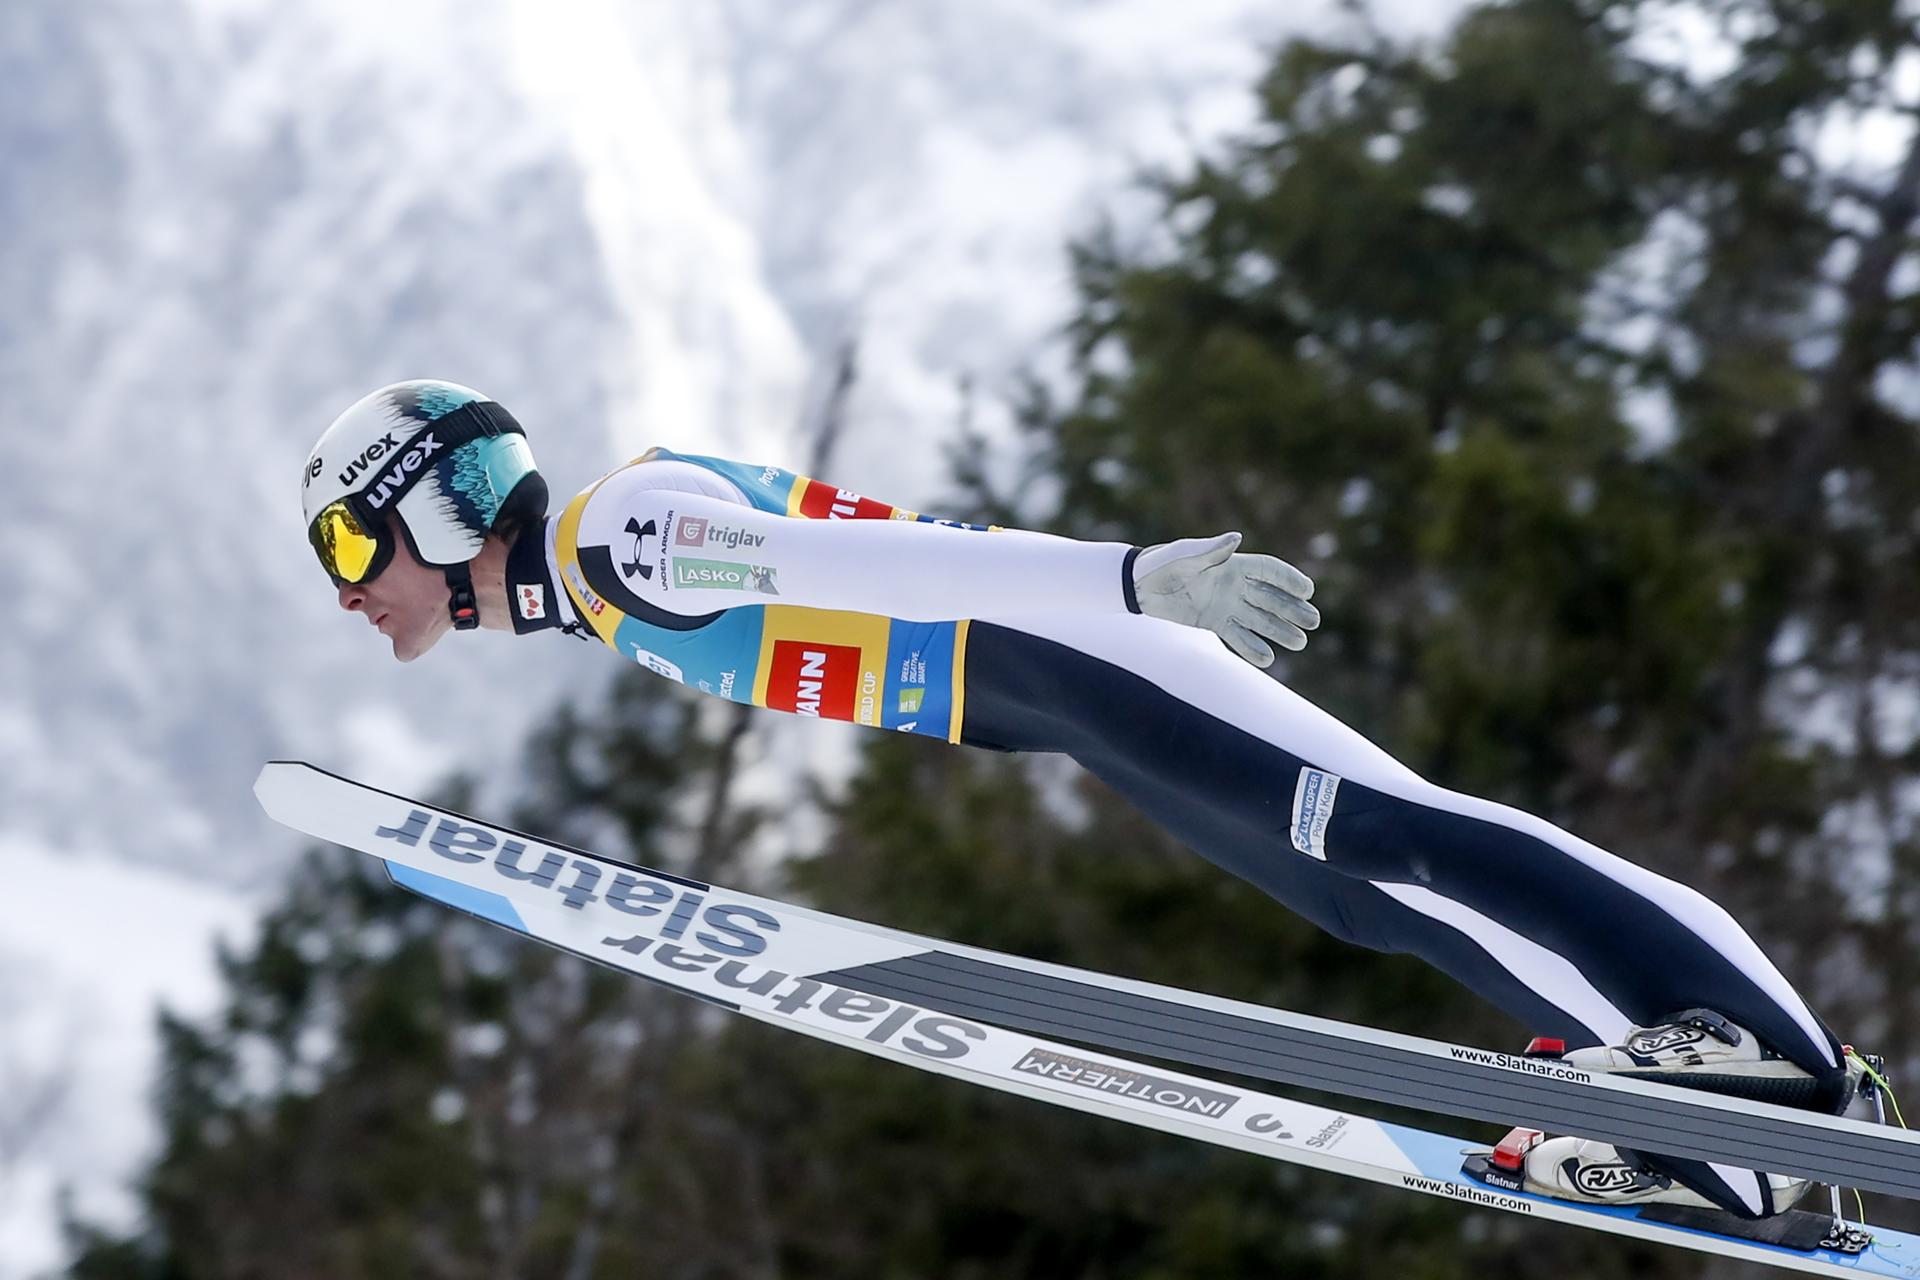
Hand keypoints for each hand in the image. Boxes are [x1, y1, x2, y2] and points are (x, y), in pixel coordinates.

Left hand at [1132, 532, 1318, 666]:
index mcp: (1232, 564)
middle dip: (1293, 609)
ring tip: (1300, 643)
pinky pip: (1237, 637)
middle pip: (1271, 598)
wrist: (1138, 586)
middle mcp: (1234, 585)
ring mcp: (1226, 605)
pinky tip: (1267, 659)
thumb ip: (1210, 550)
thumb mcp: (1184, 555)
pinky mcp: (1214, 622)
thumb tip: (1236, 539)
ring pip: (1259, 620)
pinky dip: (1251, 648)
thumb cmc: (1161, 564)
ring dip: (1279, 631)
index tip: (1308, 591)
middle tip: (1313, 623)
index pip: (1269, 571)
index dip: (1289, 579)